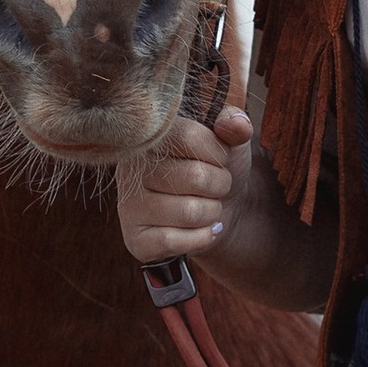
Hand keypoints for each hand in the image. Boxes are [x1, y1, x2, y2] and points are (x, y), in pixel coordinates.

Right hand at [117, 103, 253, 264]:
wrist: (219, 210)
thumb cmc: (216, 169)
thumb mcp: (229, 141)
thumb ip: (234, 125)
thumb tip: (238, 125)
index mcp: (150, 138)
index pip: (189, 136)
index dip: (217, 152)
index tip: (219, 158)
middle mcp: (131, 170)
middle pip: (195, 177)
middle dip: (220, 185)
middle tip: (216, 186)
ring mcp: (129, 206)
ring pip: (189, 212)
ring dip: (212, 212)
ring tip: (208, 206)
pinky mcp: (135, 239)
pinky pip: (174, 241)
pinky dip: (201, 238)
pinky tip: (202, 230)